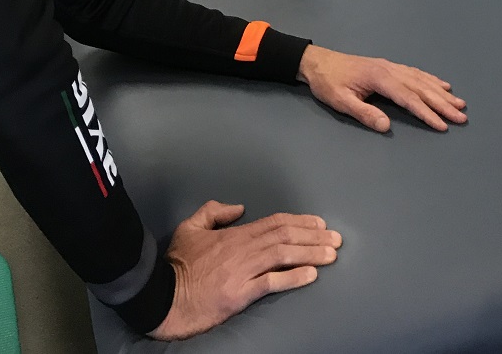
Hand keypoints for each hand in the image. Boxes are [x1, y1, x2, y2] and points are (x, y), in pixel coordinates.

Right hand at [149, 200, 340, 339]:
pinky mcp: (241, 294)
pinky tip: (311, 275)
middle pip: (284, 237)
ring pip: (283, 256)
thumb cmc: (178, 262)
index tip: (319, 223)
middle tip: (336, 239)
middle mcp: (243, 249)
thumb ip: (214, 212)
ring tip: (332, 255)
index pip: (274, 223)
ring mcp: (243, 271)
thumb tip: (238, 208)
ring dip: (310, 254)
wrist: (164, 295)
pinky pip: (271, 283)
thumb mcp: (191, 227)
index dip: (299, 222)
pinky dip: (293, 277)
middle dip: (313, 237)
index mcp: (234, 233)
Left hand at [297, 45, 467, 132]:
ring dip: (441, 92)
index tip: (443, 125)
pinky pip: (415, 72)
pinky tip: (442, 84)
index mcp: (379, 78)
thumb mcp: (341, 101)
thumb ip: (364, 113)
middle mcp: (389, 70)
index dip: (427, 112)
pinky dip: (431, 79)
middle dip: (442, 103)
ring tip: (460, 102)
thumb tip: (387, 127)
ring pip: (421, 79)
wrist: (318, 62)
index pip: (408, 98)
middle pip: (421, 88)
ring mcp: (390, 66)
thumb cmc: (328, 83)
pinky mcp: (388, 66)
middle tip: (462, 116)